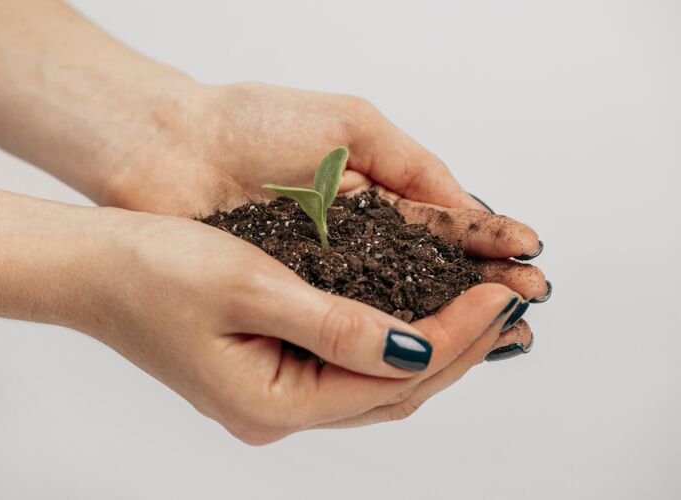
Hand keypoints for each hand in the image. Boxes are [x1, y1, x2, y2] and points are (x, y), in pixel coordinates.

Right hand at [89, 210, 529, 442]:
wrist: (92, 270)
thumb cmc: (153, 271)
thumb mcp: (249, 285)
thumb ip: (335, 324)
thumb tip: (417, 349)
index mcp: (271, 402)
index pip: (390, 376)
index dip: (455, 338)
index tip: (501, 296)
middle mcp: (278, 411)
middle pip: (392, 388)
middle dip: (458, 348)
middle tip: (511, 305)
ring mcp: (276, 394)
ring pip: (376, 380)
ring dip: (433, 346)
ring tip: (485, 312)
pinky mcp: (272, 368)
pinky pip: (350, 364)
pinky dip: (393, 340)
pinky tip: (422, 314)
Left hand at [103, 81, 549, 302]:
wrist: (168, 148)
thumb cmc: (251, 123)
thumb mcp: (350, 126)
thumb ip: (412, 165)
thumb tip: (471, 208)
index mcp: (374, 195)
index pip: (443, 229)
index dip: (486, 246)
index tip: (530, 261)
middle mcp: (354, 243)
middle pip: (427, 276)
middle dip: (478, 291)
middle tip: (528, 307)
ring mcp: (322, 276)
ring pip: (393, 309)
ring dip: (444, 321)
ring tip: (495, 333)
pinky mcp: (288, 302)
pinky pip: (345, 326)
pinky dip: (384, 336)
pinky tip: (423, 347)